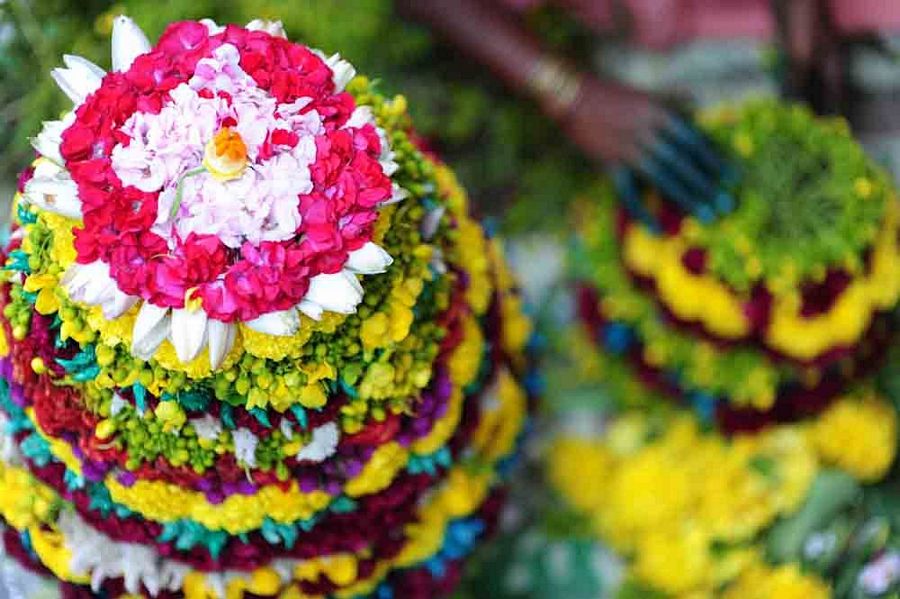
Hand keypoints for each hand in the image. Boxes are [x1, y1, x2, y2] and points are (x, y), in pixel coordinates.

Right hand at [557, 77, 734, 228]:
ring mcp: (628, 151)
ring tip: (705, 214)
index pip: (694, 141)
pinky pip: (628, 193)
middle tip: (725, 204)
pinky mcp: (610, 166)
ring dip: (685, 198)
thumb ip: (672, 101)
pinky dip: (641, 212)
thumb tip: (696, 103)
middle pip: (683, 163)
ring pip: (663, 178)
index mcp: (660, 114)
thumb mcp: (646, 94)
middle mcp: (648, 133)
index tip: (731, 177)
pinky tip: (656, 229)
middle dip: (706, 184)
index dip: (714, 160)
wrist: (572, 96)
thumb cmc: (609, 94)